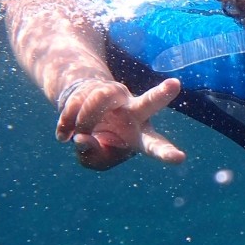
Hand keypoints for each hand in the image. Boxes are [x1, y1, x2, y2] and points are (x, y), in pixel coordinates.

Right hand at [55, 77, 186, 169]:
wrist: (83, 112)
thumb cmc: (99, 142)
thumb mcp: (95, 160)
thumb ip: (91, 155)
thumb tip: (82, 138)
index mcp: (142, 136)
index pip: (155, 145)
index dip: (166, 153)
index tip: (180, 159)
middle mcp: (135, 112)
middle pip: (149, 102)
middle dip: (161, 95)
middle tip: (175, 84)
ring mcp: (117, 96)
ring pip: (97, 101)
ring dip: (82, 122)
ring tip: (79, 135)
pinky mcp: (97, 85)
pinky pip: (76, 101)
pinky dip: (66, 122)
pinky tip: (64, 133)